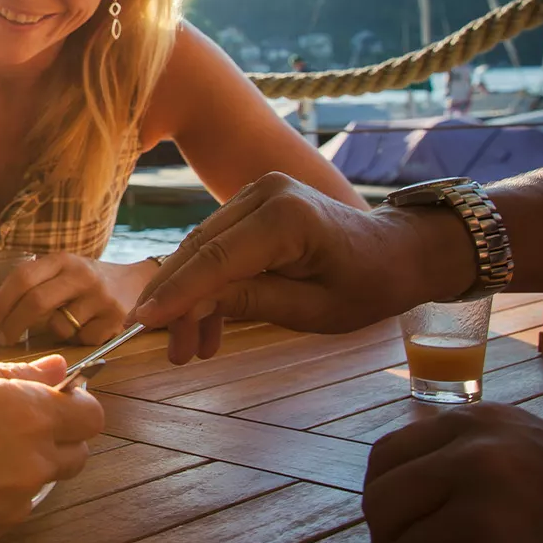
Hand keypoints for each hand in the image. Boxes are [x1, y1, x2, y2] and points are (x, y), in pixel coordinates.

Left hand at [0, 253, 141, 345]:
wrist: (135, 282)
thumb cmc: (85, 281)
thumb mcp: (63, 270)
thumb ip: (36, 283)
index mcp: (62, 260)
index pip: (24, 276)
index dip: (2, 300)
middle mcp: (81, 275)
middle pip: (36, 302)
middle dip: (14, 324)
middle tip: (3, 338)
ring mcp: (100, 297)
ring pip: (59, 327)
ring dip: (54, 331)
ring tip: (65, 321)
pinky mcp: (115, 319)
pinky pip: (82, 339)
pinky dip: (78, 339)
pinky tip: (87, 326)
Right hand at [0, 354, 103, 542]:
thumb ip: (10, 377)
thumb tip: (60, 367)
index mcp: (23, 414)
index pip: (91, 414)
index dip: (74, 402)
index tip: (46, 395)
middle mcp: (30, 462)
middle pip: (78, 452)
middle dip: (57, 435)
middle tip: (7, 421)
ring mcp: (13, 504)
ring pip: (45, 481)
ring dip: (28, 464)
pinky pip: (14, 507)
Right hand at [129, 173, 475, 364]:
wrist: (399, 251)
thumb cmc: (369, 284)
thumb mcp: (315, 310)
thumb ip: (253, 302)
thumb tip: (192, 306)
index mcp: (287, 217)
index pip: (217, 257)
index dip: (178, 292)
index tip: (144, 320)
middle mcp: (264, 193)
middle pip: (201, 251)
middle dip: (178, 301)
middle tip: (169, 349)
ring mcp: (256, 193)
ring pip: (203, 249)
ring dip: (191, 298)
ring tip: (187, 350)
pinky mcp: (252, 204)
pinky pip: (218, 245)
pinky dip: (208, 284)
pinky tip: (207, 328)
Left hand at [363, 403, 542, 542]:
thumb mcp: (531, 453)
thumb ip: (464, 458)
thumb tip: (391, 483)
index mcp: (480, 423)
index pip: (385, 458)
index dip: (391, 500)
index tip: (411, 522)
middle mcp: (475, 458)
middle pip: (381, 510)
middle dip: (409, 542)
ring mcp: (485, 517)